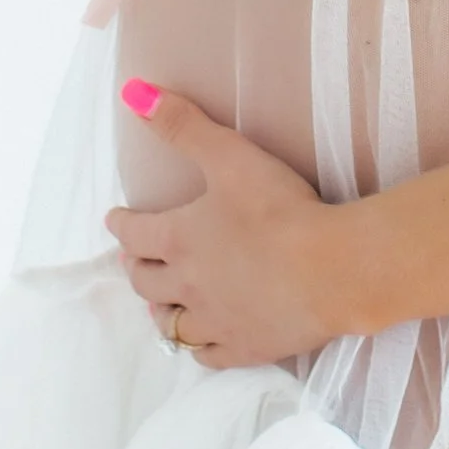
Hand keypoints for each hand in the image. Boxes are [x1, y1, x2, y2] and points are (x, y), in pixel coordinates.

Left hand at [104, 80, 360, 368]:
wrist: (333, 270)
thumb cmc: (281, 210)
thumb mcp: (230, 157)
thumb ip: (182, 125)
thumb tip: (133, 92)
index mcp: (178, 239)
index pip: (133, 234)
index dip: (121, 225)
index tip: (116, 220)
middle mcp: (186, 285)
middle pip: (145, 283)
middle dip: (136, 268)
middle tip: (135, 260)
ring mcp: (214, 321)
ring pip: (171, 324)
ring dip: (160, 310)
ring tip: (159, 303)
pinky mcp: (245, 348)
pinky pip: (207, 355)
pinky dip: (197, 345)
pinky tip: (200, 340)